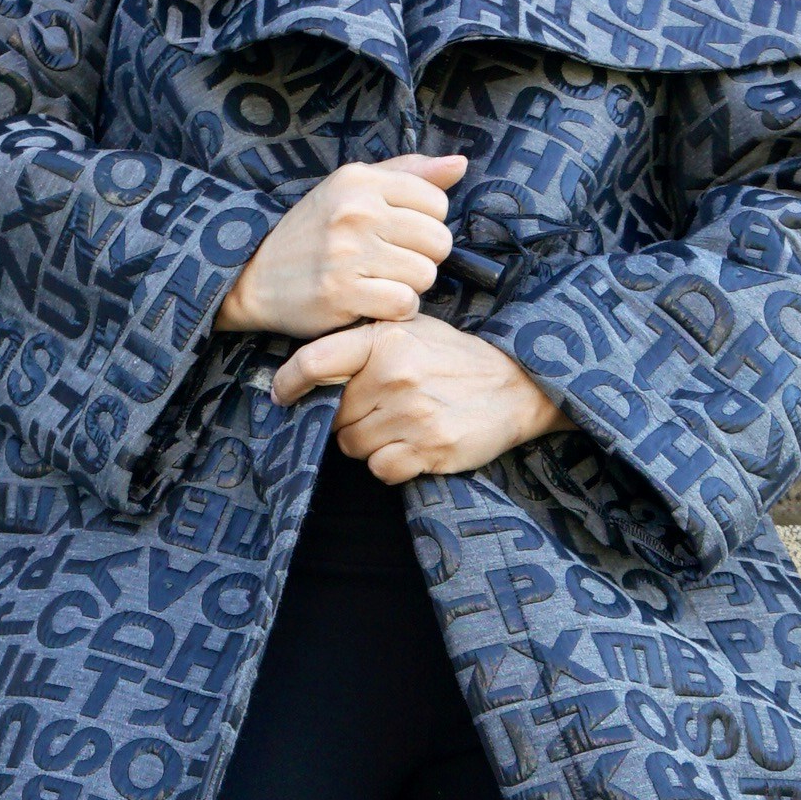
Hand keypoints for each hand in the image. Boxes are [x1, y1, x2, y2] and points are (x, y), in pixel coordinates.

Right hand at [216, 152, 466, 337]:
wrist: (252, 276)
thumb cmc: (312, 232)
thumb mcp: (351, 189)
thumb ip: (407, 173)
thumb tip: (460, 165)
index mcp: (360, 180)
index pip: (437, 203)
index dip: (426, 224)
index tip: (398, 234)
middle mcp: (355, 212)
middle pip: (438, 242)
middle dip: (422, 258)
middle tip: (391, 263)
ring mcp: (347, 254)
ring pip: (425, 276)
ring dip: (409, 287)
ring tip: (381, 282)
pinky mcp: (341, 294)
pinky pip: (404, 304)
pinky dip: (395, 310)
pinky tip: (374, 303)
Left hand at [271, 314, 564, 483]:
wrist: (519, 385)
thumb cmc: (455, 358)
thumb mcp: (412, 329)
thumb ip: (363, 341)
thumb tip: (306, 366)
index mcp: (384, 339)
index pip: (314, 362)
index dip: (289, 382)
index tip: (281, 395)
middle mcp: (395, 375)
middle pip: (334, 415)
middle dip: (348, 419)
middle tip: (379, 411)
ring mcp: (413, 414)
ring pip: (354, 446)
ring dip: (370, 444)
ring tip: (402, 426)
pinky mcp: (430, 448)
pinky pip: (381, 470)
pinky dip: (392, 465)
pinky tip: (413, 446)